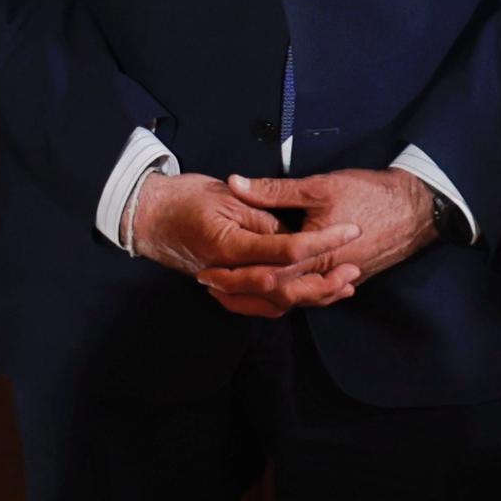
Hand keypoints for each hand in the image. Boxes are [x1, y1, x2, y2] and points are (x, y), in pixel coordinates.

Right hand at [126, 169, 337, 314]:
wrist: (147, 217)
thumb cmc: (183, 199)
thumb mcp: (227, 194)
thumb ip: (263, 213)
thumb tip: (294, 231)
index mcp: (230, 246)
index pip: (287, 249)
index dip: (323, 241)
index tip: (349, 229)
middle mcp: (228, 273)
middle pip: (286, 289)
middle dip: (324, 282)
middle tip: (353, 269)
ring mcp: (226, 286)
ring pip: (276, 303)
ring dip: (313, 297)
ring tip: (344, 285)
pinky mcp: (227, 290)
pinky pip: (263, 306)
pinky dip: (292, 302)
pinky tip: (313, 295)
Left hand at [230, 167, 442, 303]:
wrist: (418, 208)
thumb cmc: (370, 194)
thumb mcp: (318, 187)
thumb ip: (273, 191)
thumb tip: (235, 183)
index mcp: (316, 256)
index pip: (267, 274)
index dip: (235, 275)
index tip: (207, 272)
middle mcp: (327, 275)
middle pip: (278, 294)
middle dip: (242, 292)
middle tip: (211, 286)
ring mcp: (340, 280)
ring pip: (296, 298)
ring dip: (263, 297)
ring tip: (231, 292)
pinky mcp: (349, 278)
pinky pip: (314, 294)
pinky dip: (290, 294)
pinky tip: (272, 290)